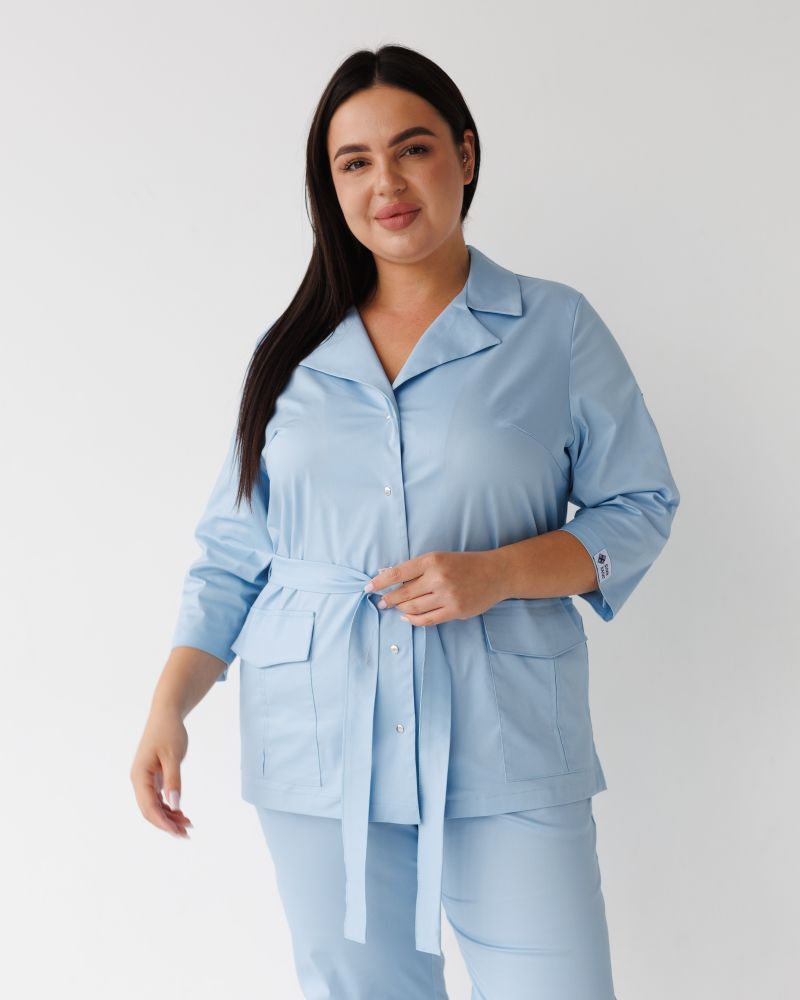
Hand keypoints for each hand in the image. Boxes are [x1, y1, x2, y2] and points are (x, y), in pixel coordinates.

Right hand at [130, 709, 193, 838]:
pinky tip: (181, 814)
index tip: (178, 832)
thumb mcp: (173, 756)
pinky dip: (169, 807)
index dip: (163, 822)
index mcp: (139, 776)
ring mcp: (145, 780)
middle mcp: (139, 780)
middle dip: (166, 824)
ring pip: (154, 806)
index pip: (148, 806)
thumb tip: (174, 804)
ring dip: (169, 817)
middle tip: (187, 833)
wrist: (166, 714)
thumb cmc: (169, 732)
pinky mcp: (152, 778)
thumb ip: (173, 780)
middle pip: (149, 810)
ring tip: (188, 825)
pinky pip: (158, 798)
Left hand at [364, 550, 507, 625]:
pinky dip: (413, 620)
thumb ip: (417, 569)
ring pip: (413, 608)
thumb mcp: (440, 558)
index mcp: (432, 561)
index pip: (398, 573)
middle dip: (388, 599)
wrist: (496, 573)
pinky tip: (407, 617)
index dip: (380, 582)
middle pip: (403, 593)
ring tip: (394, 608)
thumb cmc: (464, 564)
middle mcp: (438, 578)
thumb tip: (389, 578)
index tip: (368, 587)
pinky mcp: (455, 611)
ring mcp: (447, 596)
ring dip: (400, 609)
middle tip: (380, 602)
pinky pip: (427, 620)